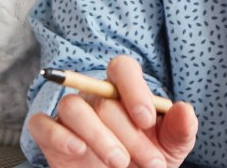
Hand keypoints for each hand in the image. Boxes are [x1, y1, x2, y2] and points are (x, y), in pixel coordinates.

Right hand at [28, 55, 197, 167]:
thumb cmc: (147, 161)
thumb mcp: (171, 148)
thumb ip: (180, 129)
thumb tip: (185, 109)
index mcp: (123, 91)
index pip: (122, 68)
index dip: (134, 90)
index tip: (147, 121)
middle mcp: (95, 97)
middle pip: (103, 100)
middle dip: (129, 135)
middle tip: (150, 164)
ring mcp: (71, 116)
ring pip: (72, 107)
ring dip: (98, 136)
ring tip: (119, 163)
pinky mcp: (50, 136)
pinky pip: (41, 124)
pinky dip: (57, 135)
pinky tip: (78, 150)